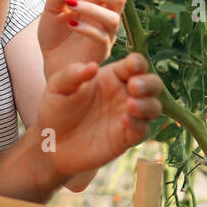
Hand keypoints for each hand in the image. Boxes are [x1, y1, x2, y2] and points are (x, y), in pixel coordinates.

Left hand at [35, 54, 164, 175]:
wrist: (52, 144)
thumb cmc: (56, 110)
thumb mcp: (57, 88)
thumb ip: (72, 74)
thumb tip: (91, 66)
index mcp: (112, 76)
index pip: (134, 64)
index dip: (137, 63)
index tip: (132, 65)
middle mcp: (124, 93)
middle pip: (152, 83)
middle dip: (149, 83)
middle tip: (134, 86)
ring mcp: (128, 115)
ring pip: (154, 106)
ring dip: (148, 104)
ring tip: (131, 105)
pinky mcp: (127, 136)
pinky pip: (143, 128)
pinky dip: (138, 123)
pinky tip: (125, 120)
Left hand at [39, 0, 126, 77]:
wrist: (51, 60)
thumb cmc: (54, 34)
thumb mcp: (50, 10)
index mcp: (99, 2)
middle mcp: (107, 15)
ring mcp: (107, 34)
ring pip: (113, 18)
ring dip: (90, 7)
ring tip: (70, 4)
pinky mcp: (102, 50)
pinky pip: (102, 37)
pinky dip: (86, 27)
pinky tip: (70, 24)